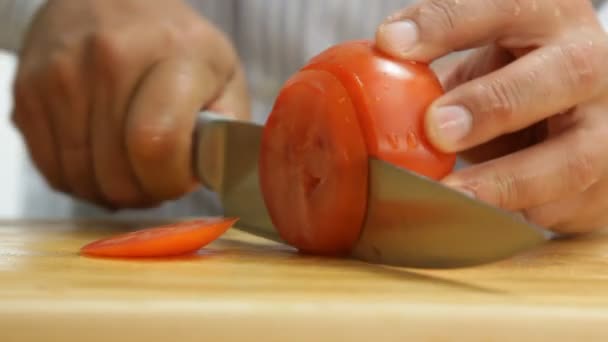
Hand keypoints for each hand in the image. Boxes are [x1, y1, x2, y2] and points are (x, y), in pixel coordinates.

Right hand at [12, 0, 248, 208]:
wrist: (109, 0)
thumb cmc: (175, 46)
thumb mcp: (224, 75)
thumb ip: (229, 129)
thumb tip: (215, 174)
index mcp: (174, 55)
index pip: (157, 146)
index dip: (169, 181)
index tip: (178, 176)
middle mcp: (110, 59)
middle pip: (116, 174)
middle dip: (143, 192)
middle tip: (156, 176)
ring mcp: (61, 76)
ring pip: (81, 179)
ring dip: (111, 191)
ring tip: (131, 168)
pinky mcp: (27, 92)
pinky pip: (52, 170)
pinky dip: (79, 180)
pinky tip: (101, 159)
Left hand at [375, 0, 607, 233]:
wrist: (578, 118)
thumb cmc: (515, 76)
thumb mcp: (485, 52)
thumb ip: (436, 58)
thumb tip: (364, 75)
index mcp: (549, 18)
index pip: (503, 5)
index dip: (447, 23)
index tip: (390, 43)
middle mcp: (588, 66)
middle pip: (566, 74)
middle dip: (495, 103)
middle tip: (437, 128)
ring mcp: (604, 130)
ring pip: (572, 159)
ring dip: (503, 181)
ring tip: (448, 194)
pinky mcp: (600, 188)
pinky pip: (560, 207)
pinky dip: (510, 217)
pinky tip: (467, 220)